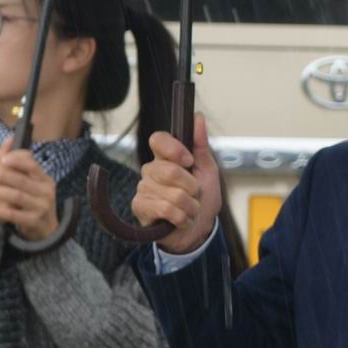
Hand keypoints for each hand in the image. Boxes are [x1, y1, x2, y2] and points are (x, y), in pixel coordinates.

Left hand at [0, 144, 64, 244]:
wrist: (45, 231)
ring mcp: (42, 207)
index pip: (32, 165)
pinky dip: (1, 210)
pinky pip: (14, 214)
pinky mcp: (34, 221)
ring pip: (17, 196)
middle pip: (22, 180)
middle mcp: (46, 192)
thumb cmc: (34, 202)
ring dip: (0, 191)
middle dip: (3, 176)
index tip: (2, 159)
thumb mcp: (31, 183)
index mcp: (45, 179)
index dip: (17, 160)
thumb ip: (20, 163)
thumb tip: (10, 139)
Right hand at [133, 117, 222, 254]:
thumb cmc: (202, 199)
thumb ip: (201, 145)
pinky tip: (180, 220)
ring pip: (173, 194)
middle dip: (192, 187)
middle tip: (194, 195)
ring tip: (189, 210)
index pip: (158, 139)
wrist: (198, 231)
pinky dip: (181, 217)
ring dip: (190, 206)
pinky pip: (166, 209)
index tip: (189, 161)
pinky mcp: (140, 207)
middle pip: (170, 171)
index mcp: (165, 158)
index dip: (174, 149)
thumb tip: (198, 117)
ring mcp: (143, 189)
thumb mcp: (208, 171)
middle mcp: (151, 171)